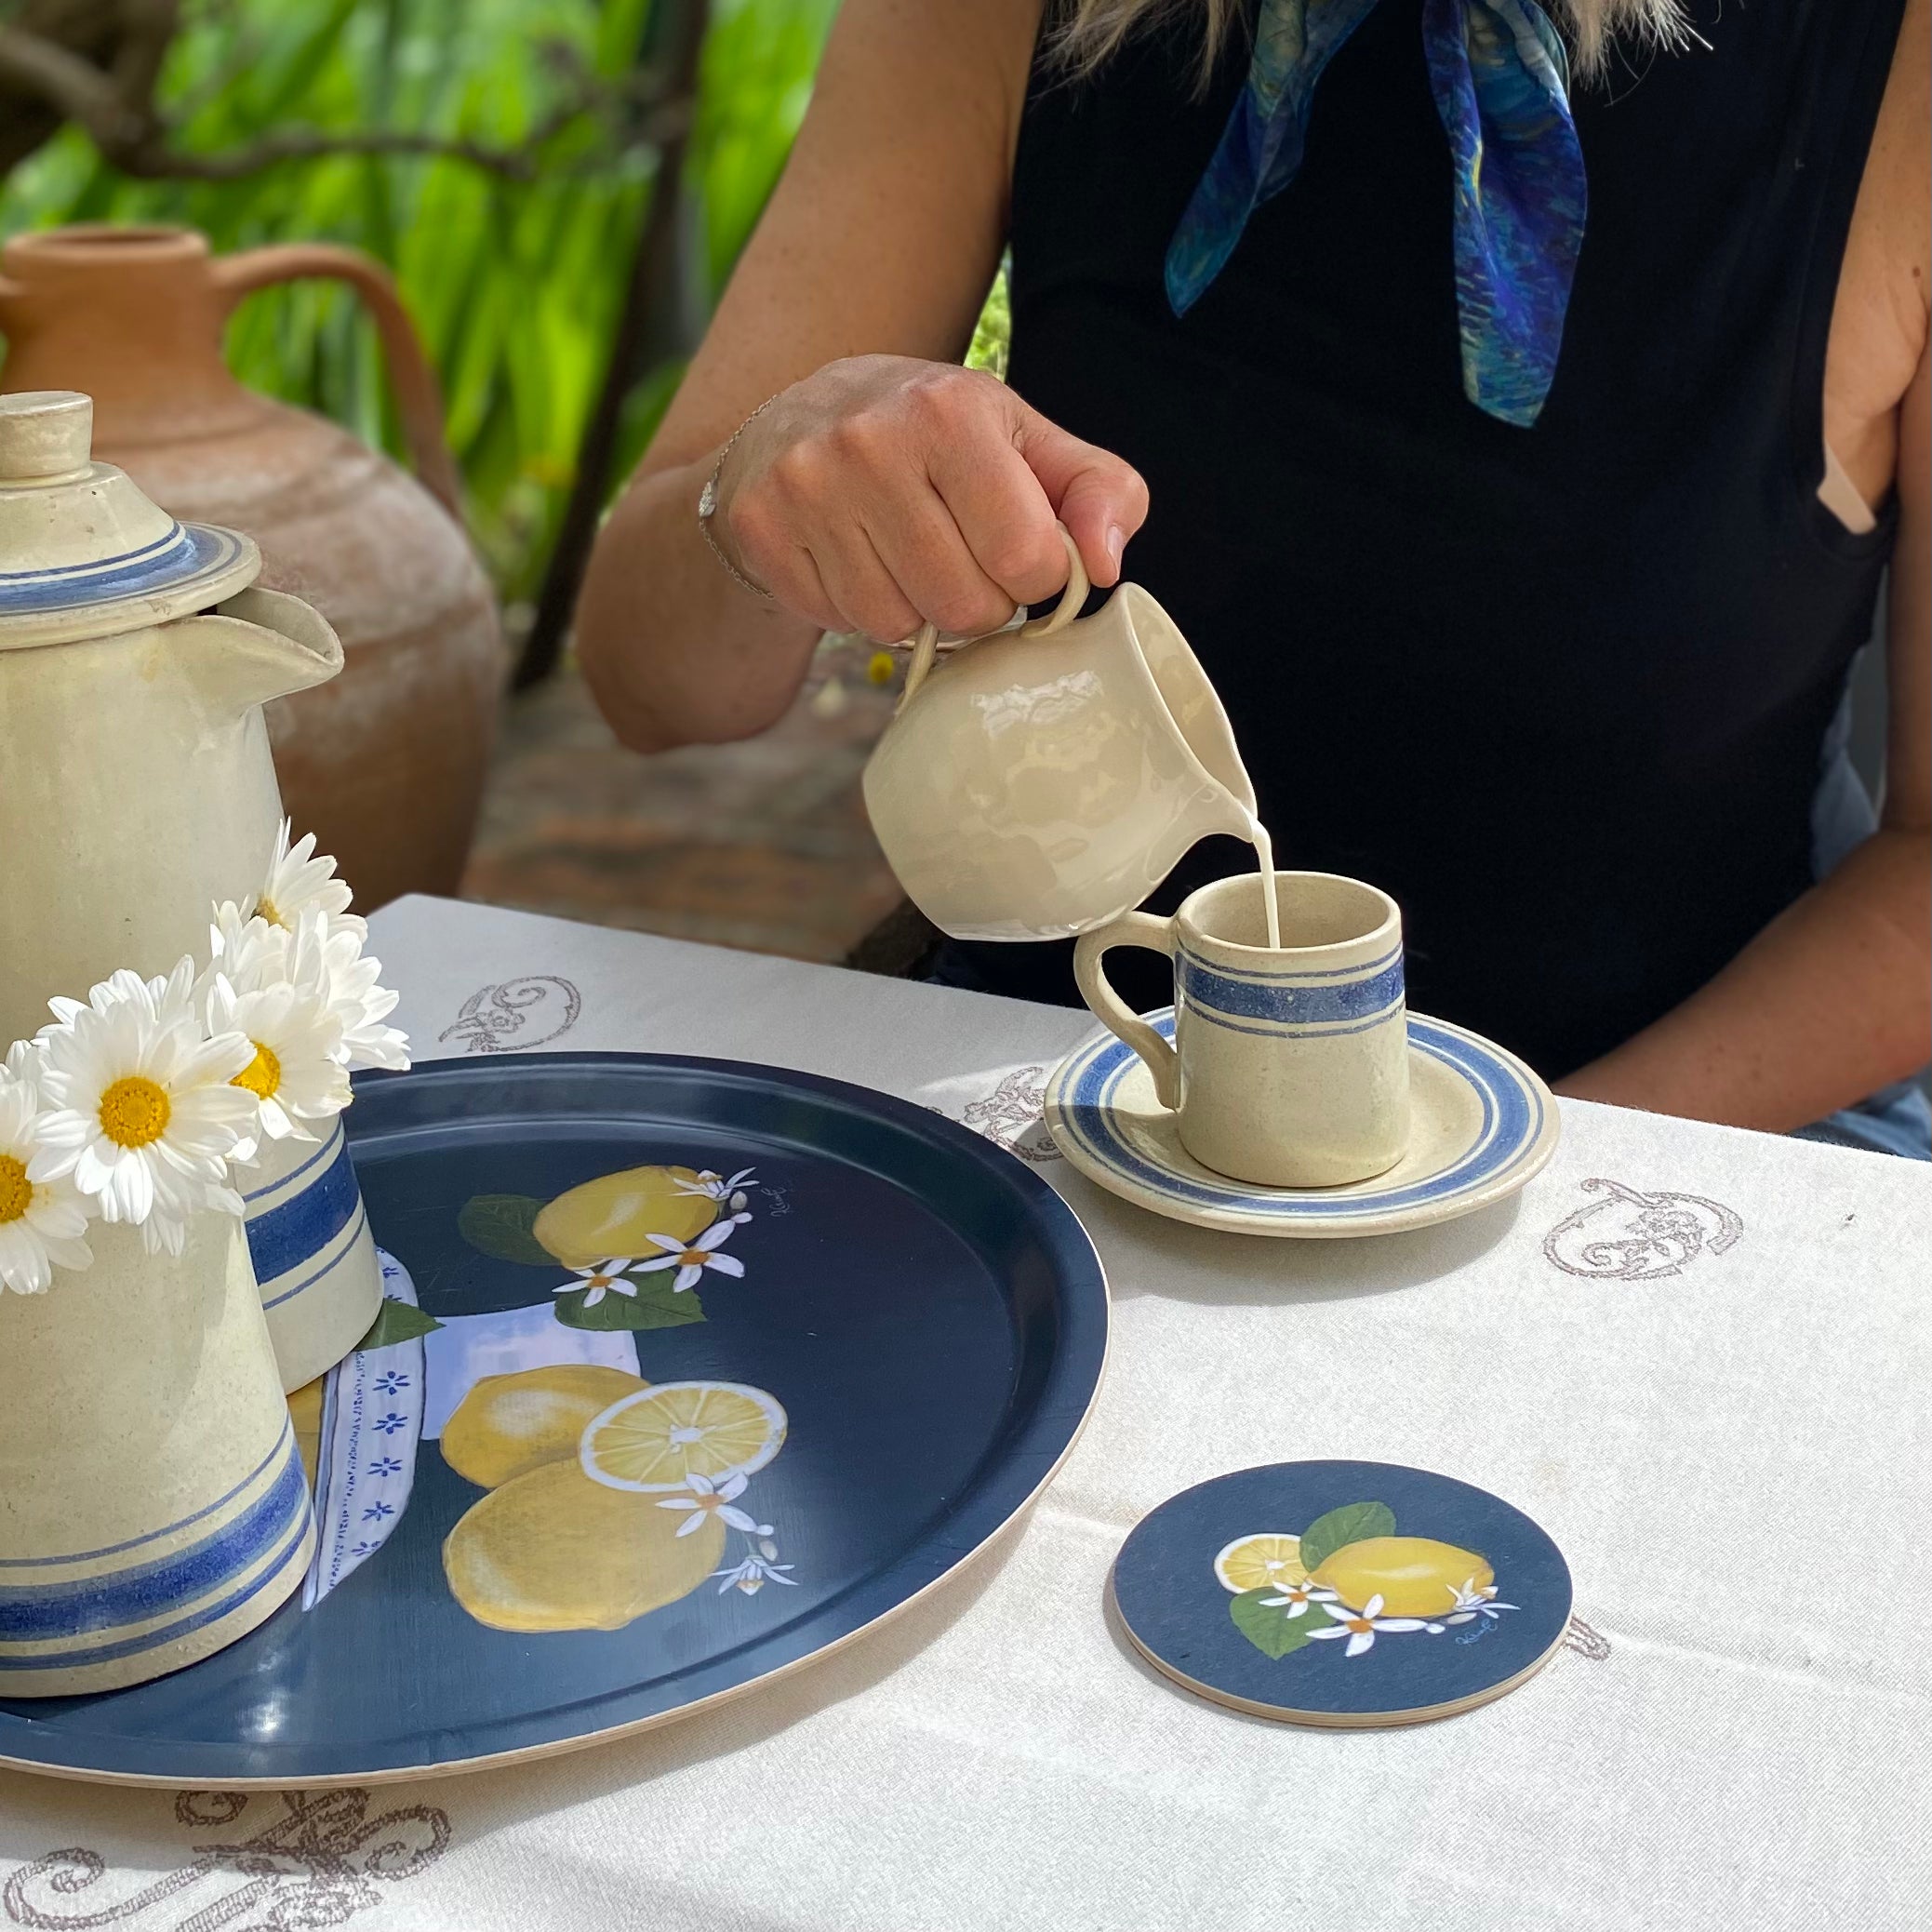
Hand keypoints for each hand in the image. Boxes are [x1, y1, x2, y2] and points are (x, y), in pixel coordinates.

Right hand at [710, 354, 1148, 641]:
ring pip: (900, 625)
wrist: (798, 419)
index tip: (1016, 549)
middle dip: (981, 603)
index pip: (1027, 559)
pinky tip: (859, 559)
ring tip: (908, 556)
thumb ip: (1099, 491)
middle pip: (965, 606)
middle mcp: (870, 442)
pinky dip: (863, 610)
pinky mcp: (763, 530)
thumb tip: (1107, 563)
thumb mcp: (1027, 441)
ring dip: (920, 611)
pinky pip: (843, 622)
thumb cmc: (935, 438)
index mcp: (951, 411)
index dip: (1035, 575)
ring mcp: (807, 488)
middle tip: (962, 559)